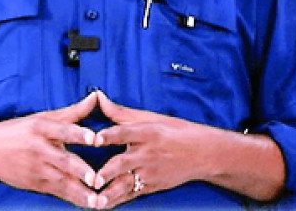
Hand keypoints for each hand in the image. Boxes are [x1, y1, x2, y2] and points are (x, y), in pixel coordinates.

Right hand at [0, 91, 102, 207]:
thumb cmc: (19, 131)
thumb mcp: (42, 117)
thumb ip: (73, 111)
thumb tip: (97, 97)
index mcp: (41, 127)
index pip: (62, 129)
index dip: (78, 133)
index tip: (94, 138)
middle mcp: (39, 149)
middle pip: (62, 159)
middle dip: (79, 170)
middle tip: (95, 178)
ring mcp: (37, 169)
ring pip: (61, 181)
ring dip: (80, 192)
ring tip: (97, 201)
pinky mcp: (36, 184)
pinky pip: (58, 192)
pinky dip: (73, 199)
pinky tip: (88, 203)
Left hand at [90, 91, 206, 208]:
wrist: (203, 154)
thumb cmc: (174, 131)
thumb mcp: (151, 118)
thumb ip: (120, 112)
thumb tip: (97, 96)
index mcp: (147, 132)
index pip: (125, 132)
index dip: (110, 135)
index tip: (95, 138)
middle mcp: (147, 153)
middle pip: (124, 162)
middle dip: (108, 172)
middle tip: (92, 179)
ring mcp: (150, 172)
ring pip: (126, 184)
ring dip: (110, 193)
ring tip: (96, 201)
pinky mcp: (152, 186)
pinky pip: (132, 194)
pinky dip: (117, 200)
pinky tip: (103, 205)